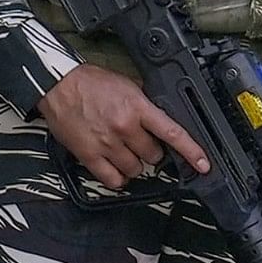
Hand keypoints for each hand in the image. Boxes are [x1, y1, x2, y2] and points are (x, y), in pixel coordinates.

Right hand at [37, 64, 208, 190]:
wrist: (57, 86)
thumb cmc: (89, 83)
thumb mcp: (126, 84)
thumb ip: (145, 101)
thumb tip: (162, 115)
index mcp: (137, 107)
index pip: (172, 133)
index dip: (192, 152)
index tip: (204, 164)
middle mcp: (125, 128)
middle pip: (154, 155)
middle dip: (151, 150)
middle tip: (141, 141)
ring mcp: (107, 144)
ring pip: (136, 169)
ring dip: (135, 163)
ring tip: (125, 151)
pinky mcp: (90, 156)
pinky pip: (113, 179)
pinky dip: (119, 178)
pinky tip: (117, 168)